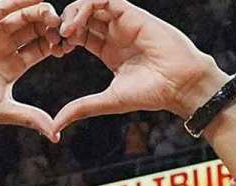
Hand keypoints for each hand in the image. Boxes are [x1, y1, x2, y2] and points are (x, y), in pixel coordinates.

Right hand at [0, 0, 63, 136]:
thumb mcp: (3, 110)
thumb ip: (30, 117)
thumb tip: (55, 135)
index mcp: (15, 65)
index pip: (42, 47)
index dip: (57, 44)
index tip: (69, 46)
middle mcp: (6, 47)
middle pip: (35, 29)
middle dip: (51, 26)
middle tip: (64, 28)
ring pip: (20, 16)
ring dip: (37, 12)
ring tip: (50, 13)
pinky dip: (15, 2)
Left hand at [53, 0, 224, 133]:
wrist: (180, 84)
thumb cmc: (152, 94)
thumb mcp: (108, 100)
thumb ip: (81, 107)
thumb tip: (56, 125)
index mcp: (108, 50)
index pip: (78, 34)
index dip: (63, 38)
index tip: (56, 51)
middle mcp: (115, 33)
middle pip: (81, 16)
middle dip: (63, 23)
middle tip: (56, 39)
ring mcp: (123, 21)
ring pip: (90, 4)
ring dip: (72, 14)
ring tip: (65, 33)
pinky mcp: (131, 13)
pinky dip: (85, 7)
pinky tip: (77, 26)